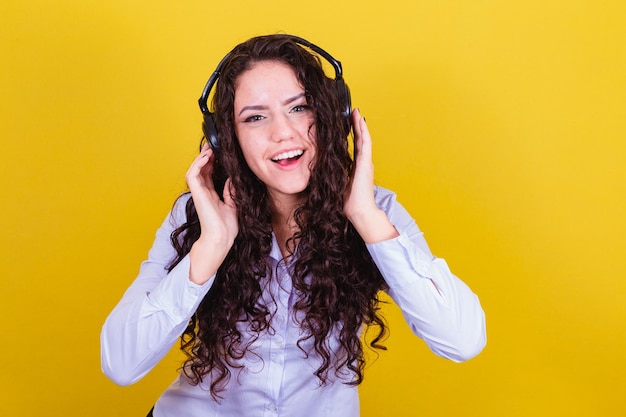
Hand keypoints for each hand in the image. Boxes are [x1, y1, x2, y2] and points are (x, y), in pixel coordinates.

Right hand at [186, 143, 238, 283]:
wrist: (222, 238)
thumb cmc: (227, 227)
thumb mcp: (233, 204)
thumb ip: (231, 191)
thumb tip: (231, 179)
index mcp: (211, 194)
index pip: (209, 174)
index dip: (212, 162)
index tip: (219, 152)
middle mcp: (204, 192)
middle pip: (201, 169)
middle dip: (206, 156)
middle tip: (212, 145)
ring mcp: (199, 192)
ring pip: (195, 169)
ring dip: (201, 158)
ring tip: (209, 148)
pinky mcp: (197, 193)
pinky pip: (192, 175)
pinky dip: (198, 164)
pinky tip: (206, 157)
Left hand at [344, 108, 398, 243]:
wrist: (359, 211)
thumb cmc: (349, 202)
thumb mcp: (339, 185)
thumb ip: (336, 177)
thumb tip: (324, 173)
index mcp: (358, 168)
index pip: (356, 147)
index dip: (354, 135)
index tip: (350, 125)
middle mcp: (363, 163)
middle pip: (361, 140)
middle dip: (357, 126)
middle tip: (354, 113)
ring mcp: (366, 162)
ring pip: (364, 138)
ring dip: (360, 125)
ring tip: (357, 113)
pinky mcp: (366, 163)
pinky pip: (365, 143)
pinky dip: (363, 131)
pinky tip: (360, 121)